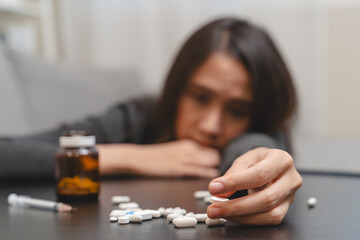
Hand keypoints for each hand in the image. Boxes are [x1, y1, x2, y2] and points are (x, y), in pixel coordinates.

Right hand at [98, 140, 219, 177]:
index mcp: (188, 145)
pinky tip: (208, 181)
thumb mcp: (175, 152)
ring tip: (215, 182)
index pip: (212, 152)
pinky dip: (206, 175)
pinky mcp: (178, 168)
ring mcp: (184, 158)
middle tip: (218, 178)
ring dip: (214, 171)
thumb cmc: (156, 158)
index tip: (216, 171)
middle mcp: (189, 149)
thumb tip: (203, 163)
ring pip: (210, 163)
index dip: (216, 163)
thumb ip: (189, 155)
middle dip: (217, 167)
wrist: (138, 158)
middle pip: (214, 157)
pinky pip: (199, 171)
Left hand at [207, 147, 301, 224]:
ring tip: (221, 213)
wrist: (271, 164)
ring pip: (270, 214)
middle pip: (266, 198)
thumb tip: (220, 190)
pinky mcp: (286, 209)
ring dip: (241, 217)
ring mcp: (290, 196)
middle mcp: (291, 179)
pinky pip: (269, 220)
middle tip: (214, 208)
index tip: (215, 188)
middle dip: (236, 206)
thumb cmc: (259, 160)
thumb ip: (233, 173)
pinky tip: (233, 215)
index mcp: (281, 160)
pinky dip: (249, 220)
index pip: (259, 174)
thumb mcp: (245, 158)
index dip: (235, 183)